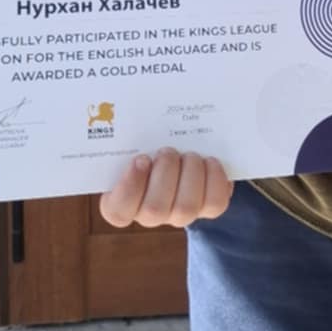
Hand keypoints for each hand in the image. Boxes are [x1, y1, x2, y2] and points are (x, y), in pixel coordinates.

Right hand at [99, 148, 232, 228]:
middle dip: (165, 174)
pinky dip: (214, 179)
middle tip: (167, 151)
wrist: (180, 148)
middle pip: (154, 210)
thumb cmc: (149, 143)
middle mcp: (149, 214)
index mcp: (121, 199)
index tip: (140, 159)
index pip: (117, 211)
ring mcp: (178, 214)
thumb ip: (131, 138)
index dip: (129, 187)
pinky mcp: (206, 208)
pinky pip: (214, 204)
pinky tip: (209, 160)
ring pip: (185, 209)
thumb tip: (129, 116)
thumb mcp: (134, 140)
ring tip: (189, 155)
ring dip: (190, 175)